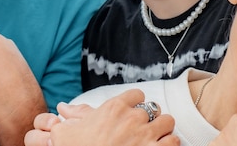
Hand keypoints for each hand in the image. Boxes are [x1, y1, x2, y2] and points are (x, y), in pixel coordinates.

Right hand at [27, 89, 178, 145]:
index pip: (136, 94)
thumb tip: (62, 107)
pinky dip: (170, 143)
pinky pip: (174, 141)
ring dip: (163, 128)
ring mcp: (146, 135)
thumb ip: (71, 116)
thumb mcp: (68, 132)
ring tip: (156, 136)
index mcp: (114, 108)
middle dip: (150, 117)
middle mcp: (133, 118)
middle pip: (153, 108)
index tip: (131, 111)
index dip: (135, 103)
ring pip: (167, 121)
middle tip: (142, 127)